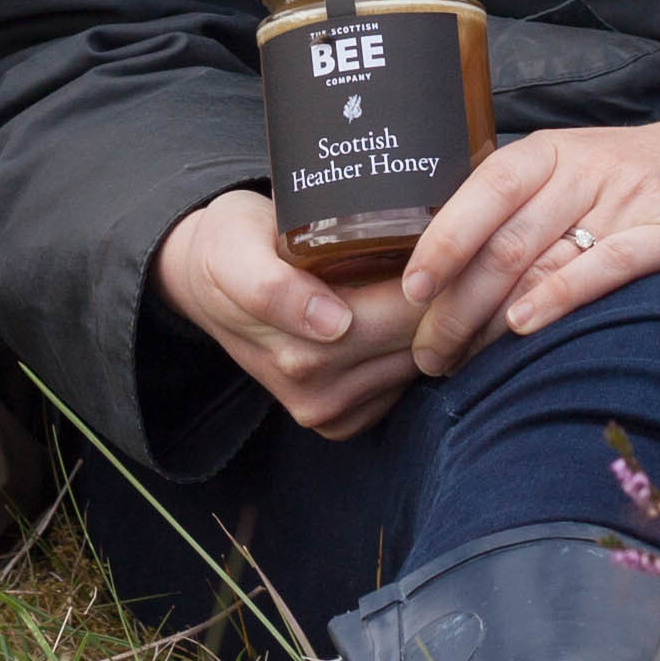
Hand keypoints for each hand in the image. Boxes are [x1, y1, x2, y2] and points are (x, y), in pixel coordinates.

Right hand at [153, 185, 426, 441]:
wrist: (207, 283)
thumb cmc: (233, 246)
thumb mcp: (237, 248)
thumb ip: (270, 287)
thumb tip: (330, 325)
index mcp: (298, 347)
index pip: (408, 315)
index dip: (442, 276)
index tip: (449, 237)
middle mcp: (315, 390)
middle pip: (422, 341)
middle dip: (447, 295)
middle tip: (451, 248)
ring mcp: (329, 412)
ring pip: (422, 365)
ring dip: (437, 324)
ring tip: (431, 274)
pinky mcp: (342, 423)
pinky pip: (405, 388)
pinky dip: (417, 351)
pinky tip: (407, 312)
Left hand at [396, 95, 659, 378]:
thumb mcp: (592, 178)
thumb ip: (534, 213)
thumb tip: (458, 275)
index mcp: (556, 151)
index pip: (482, 188)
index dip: (439, 238)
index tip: (408, 289)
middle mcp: (587, 169)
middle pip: (502, 240)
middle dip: (452, 305)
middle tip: (423, 357)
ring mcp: (632, 200)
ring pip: (542, 258)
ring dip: (489, 319)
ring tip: (456, 365)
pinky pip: (610, 263)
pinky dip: (563, 295)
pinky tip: (529, 327)